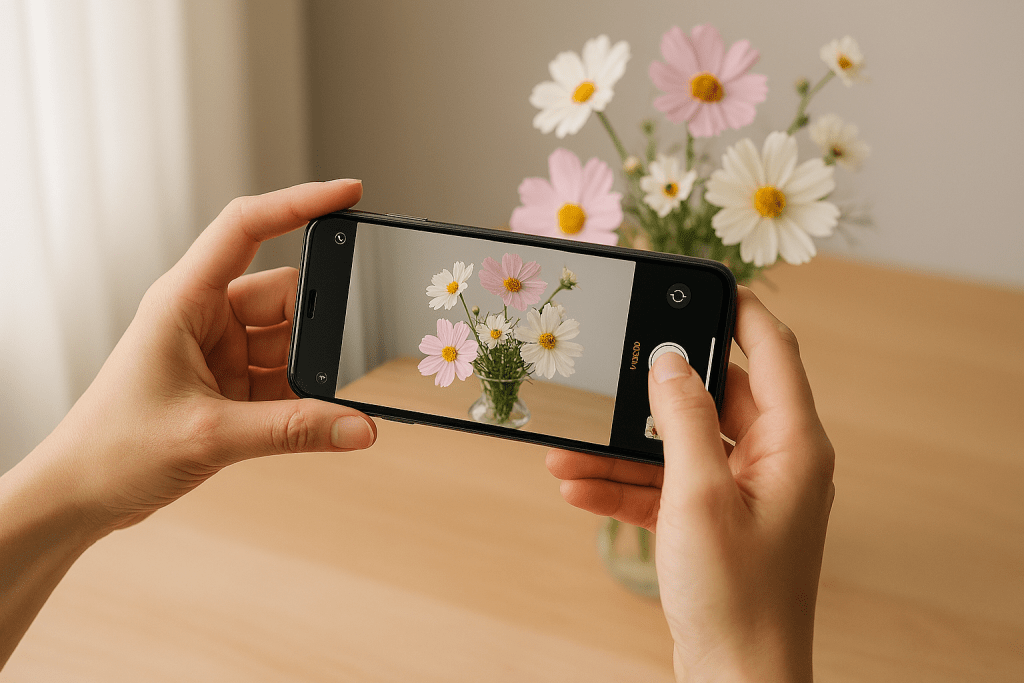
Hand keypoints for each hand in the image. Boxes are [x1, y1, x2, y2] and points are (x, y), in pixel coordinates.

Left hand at [41, 180, 377, 532]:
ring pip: (288, 343)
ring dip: (308, 371)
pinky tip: (313, 421)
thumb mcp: (210, 435)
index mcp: (183, 300)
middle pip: (284, 295)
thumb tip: (359, 425)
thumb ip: (294, 430)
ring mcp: (218, 352)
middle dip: (316, 325)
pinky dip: (302, 398)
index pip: (246, 228)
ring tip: (318, 406)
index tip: (348, 194)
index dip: (299, 203)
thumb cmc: (112, 450)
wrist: (79, 496)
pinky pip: (282, 379)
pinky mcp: (228, 386)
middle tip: (337, 356)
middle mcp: (203, 317)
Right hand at [546, 287, 834, 681]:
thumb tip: (669, 360)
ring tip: (569, 448)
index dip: (737, 309)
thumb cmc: (735, 598)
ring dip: (624, 448)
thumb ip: (684, 420)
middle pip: (714, 397)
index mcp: (793, 444)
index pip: (772, 349)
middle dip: (651, 394)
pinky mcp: (715, 522)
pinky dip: (627, 485)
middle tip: (611, 370)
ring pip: (681, 445)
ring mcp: (745, 493)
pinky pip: (668, 485)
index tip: (697, 281)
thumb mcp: (697, 496)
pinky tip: (579, 486)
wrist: (736, 681)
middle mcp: (775, 462)